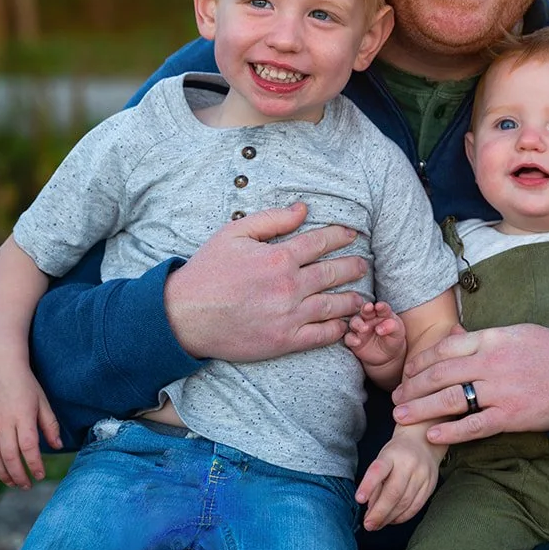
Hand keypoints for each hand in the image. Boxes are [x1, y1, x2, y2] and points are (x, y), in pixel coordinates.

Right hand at [0, 364, 60, 488]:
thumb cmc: (25, 384)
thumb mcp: (42, 401)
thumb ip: (50, 425)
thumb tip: (58, 447)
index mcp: (22, 416)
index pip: (28, 447)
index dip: (34, 464)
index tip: (40, 475)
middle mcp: (3, 421)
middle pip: (9, 456)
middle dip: (19, 475)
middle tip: (27, 485)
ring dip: (2, 473)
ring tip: (13, 482)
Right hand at [163, 202, 366, 360]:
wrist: (185, 316)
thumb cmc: (208, 272)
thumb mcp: (233, 233)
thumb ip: (271, 220)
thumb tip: (303, 209)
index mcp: (278, 257)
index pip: (321, 242)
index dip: (340, 236)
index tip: (351, 234)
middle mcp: (290, 286)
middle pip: (334, 273)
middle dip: (353, 266)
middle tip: (363, 264)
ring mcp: (290, 316)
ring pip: (334, 305)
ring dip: (353, 299)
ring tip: (362, 297)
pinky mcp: (285, 341)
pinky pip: (322, 336)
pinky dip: (338, 329)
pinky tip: (345, 324)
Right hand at [344, 300, 406, 374]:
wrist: (388, 356)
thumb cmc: (393, 339)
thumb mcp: (397, 333)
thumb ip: (392, 327)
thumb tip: (381, 328)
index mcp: (382, 314)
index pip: (381, 308)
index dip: (381, 306)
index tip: (380, 306)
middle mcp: (369, 318)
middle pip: (365, 311)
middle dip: (366, 309)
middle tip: (368, 308)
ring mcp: (360, 328)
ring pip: (354, 322)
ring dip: (358, 323)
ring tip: (364, 328)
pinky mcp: (354, 339)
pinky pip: (349, 338)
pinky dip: (351, 339)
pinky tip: (357, 342)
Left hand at [355, 425, 442, 529]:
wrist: (423, 442)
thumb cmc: (397, 453)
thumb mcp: (382, 459)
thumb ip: (375, 483)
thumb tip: (370, 509)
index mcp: (392, 454)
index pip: (378, 470)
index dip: (368, 486)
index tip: (359, 499)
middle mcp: (409, 464)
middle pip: (394, 492)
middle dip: (379, 513)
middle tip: (368, 524)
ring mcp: (423, 475)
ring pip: (405, 503)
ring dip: (389, 517)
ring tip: (377, 524)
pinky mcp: (431, 485)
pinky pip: (416, 506)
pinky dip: (403, 516)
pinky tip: (393, 520)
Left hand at [392, 323, 548, 449]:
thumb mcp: (516, 333)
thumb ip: (483, 338)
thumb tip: (454, 336)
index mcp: (491, 339)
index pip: (444, 348)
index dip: (420, 361)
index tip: (407, 372)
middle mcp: (491, 363)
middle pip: (439, 374)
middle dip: (412, 387)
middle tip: (395, 397)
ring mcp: (500, 391)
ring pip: (449, 399)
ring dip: (421, 408)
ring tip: (401, 416)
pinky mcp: (511, 416)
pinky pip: (474, 425)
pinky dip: (450, 431)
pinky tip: (432, 434)